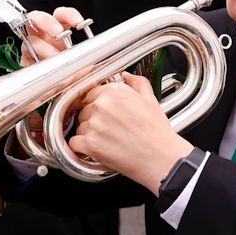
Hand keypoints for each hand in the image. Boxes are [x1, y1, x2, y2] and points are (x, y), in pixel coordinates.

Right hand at [20, 7, 86, 63]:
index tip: (78, 23)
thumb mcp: (74, 56)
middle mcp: (41, 33)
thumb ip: (81, 53)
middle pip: (37, 17)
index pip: (60, 14)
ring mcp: (30, 45)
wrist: (49, 78)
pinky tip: (45, 67)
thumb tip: (91, 56)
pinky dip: (36, 61)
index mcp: (56, 27)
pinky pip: (26, 58)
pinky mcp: (25, 60)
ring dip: (44, 48)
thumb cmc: (62, 63)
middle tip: (58, 32)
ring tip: (55, 57)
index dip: (69, 15)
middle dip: (47, 22)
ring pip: (31, 40)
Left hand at [68, 73, 192, 194]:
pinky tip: (97, 150)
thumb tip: (126, 76)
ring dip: (88, 135)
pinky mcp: (90, 143)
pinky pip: (74, 143)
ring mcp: (95, 124)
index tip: (102, 115)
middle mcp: (102, 104)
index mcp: (115, 91)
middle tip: (109, 131)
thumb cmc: (157, 133)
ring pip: (79, 127)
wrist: (160, 158)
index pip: (91, 93)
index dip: (96, 106)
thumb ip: (138, 83)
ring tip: (108, 142)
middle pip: (84, 110)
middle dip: (93, 121)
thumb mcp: (151, 100)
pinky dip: (82, 149)